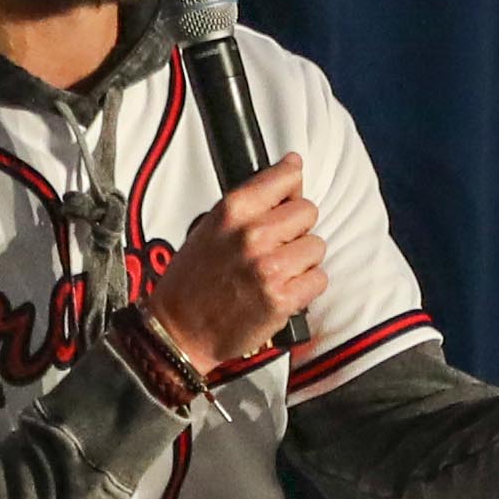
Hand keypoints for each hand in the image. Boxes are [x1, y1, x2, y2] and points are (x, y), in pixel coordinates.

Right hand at [147, 158, 323, 373]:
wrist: (179, 330)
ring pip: (317, 246)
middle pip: (308, 211)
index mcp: (232, 211)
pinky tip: (282, 290)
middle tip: (277, 246)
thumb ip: (252, 200)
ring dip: (303, 260)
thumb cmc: (192, 282)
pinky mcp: (282, 298)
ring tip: (276, 271)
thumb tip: (292, 168)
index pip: (285, 178)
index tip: (289, 195)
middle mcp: (252, 235)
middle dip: (297, 228)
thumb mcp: (211, 226)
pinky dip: (306, 287)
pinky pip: (319, 279)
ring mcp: (269, 267)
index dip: (292, 188)